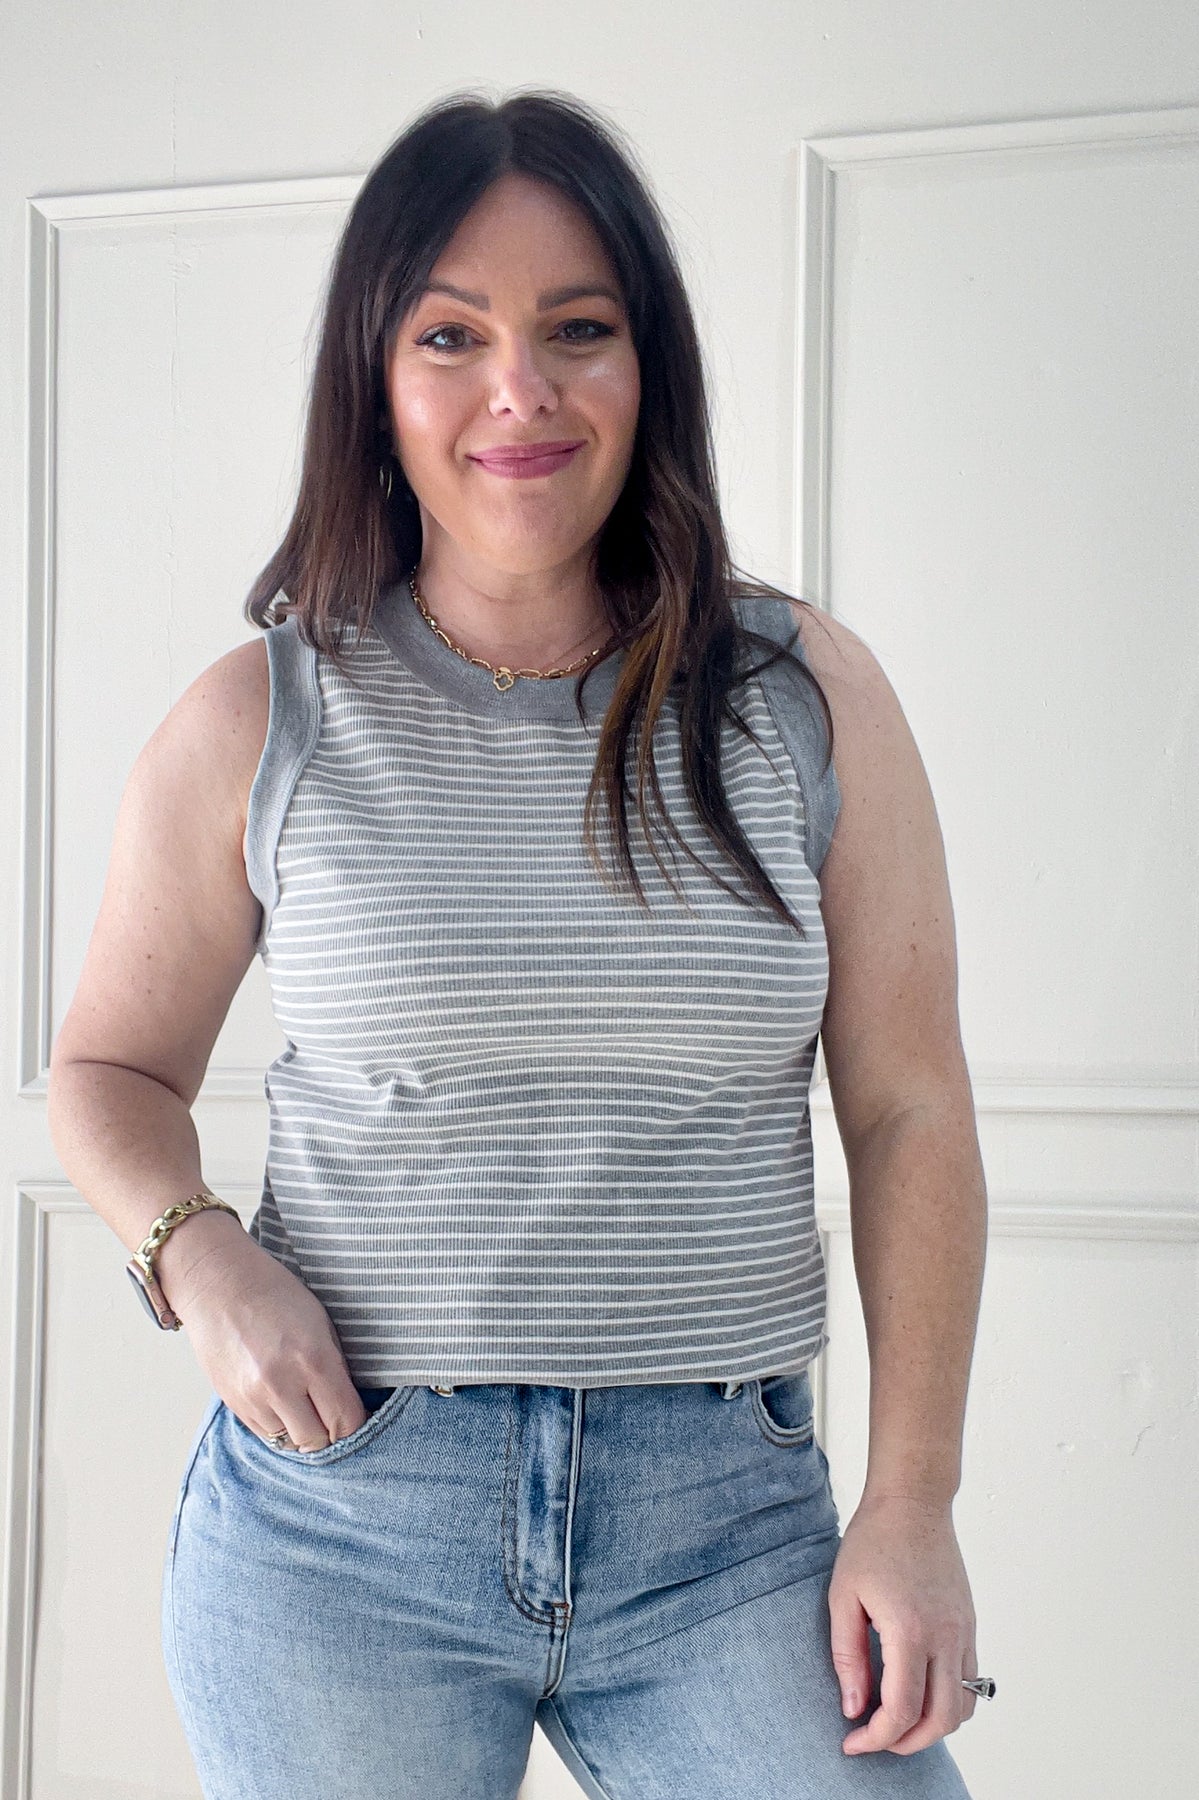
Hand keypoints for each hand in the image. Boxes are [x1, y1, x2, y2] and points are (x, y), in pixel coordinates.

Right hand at [170, 1230, 368, 1449]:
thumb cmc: (274, 1293)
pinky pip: (264, 1434)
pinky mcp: (232, 1403)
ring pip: (288, 1442)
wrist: (217, 1283)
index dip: (357, 1423)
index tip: (359, 1417)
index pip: (345, 1419)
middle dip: (330, 1433)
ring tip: (305, 1410)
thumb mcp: (320, 1322)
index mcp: (312, 1358)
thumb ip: (335, 1366)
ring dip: (301, 1432)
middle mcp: (282, 1384)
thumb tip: (347, 1401)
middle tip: (333, 1417)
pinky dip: (278, 1427)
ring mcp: (253, 1397)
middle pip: (317, 1441)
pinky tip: (282, 1404)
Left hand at [828, 1492, 978, 1755]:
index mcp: (910, 1631)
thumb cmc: (873, 1541)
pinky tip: (918, 1692)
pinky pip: (971, 1682)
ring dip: (932, 1727)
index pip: (901, 1710)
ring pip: (963, 1707)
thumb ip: (847, 1657)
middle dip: (907, 1743)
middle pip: (941, 1721)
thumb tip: (853, 1708)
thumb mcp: (844, 1596)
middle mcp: (945, 1637)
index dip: (875, 1738)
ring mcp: (963, 1632)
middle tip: (875, 1738)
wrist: (913, 1502)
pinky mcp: (969, 1625)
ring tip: (897, 1721)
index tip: (852, 1742)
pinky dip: (949, 1702)